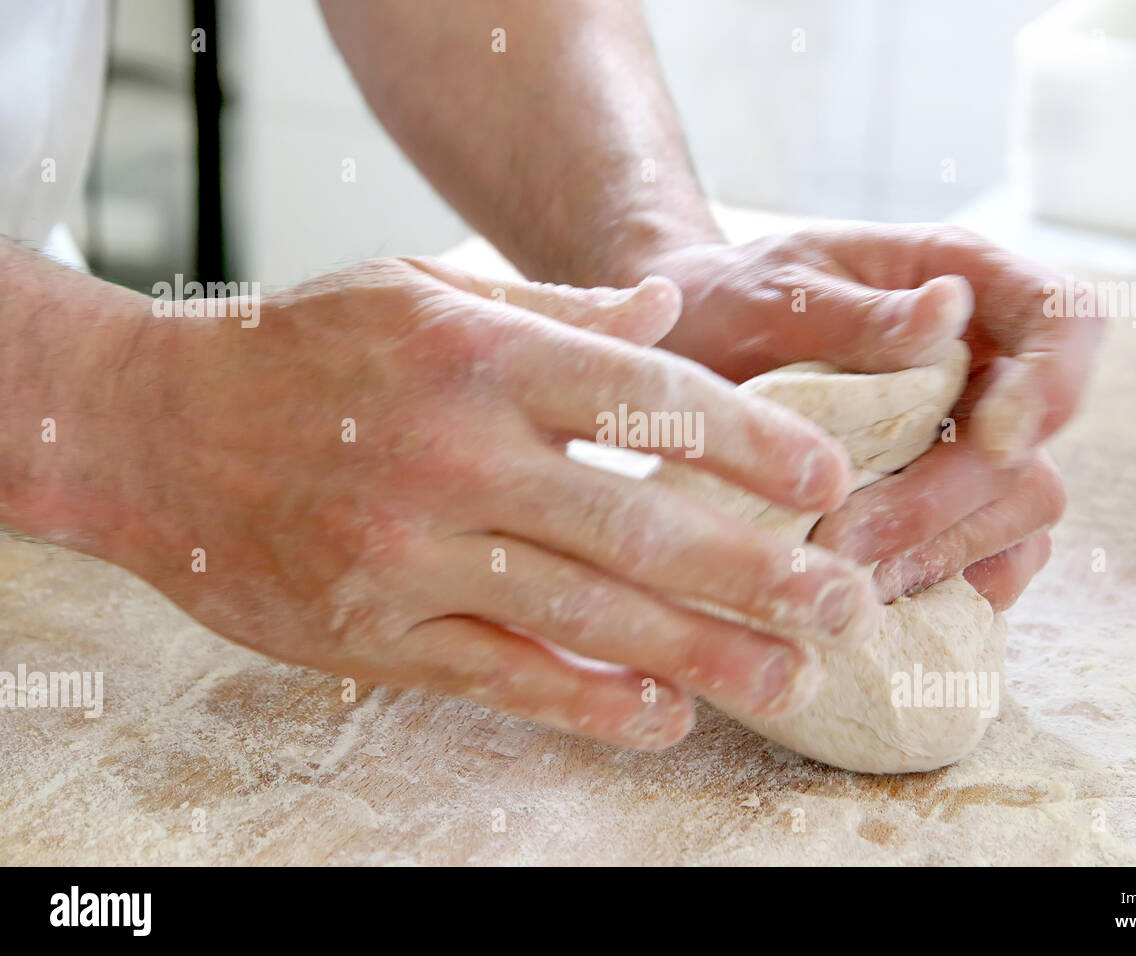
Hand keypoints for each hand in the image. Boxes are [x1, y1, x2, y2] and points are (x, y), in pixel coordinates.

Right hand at [76, 259, 886, 749]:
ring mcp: (411, 555)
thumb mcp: (420, 292)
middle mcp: (454, 456)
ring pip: (587, 619)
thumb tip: (666, 313)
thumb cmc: (299, 350)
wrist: (151, 430)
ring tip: (791, 674)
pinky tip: (667, 716)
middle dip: (761, 572)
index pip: (650, 401)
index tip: (833, 480)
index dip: (754, 442)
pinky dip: (593, 704)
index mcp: (478, 357)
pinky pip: (504, 678)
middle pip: (641, 528)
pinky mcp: (373, 633)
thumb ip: (552, 310)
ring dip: (703, 654)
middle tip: (848, 602)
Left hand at [633, 223, 1103, 606]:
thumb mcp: (774, 294)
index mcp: (962, 282)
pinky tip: (879, 594)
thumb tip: (950, 310)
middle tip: (848, 537)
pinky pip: (991, 557)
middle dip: (949, 497)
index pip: (1066, 319)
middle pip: (1035, 443)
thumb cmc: (731, 302)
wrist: (688, 348)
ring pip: (1020, 510)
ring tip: (846, 573)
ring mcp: (969, 437)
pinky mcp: (945, 504)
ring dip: (942, 549)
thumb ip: (860, 313)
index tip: (993, 438)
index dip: (1055, 382)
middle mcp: (983, 364)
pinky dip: (948, 582)